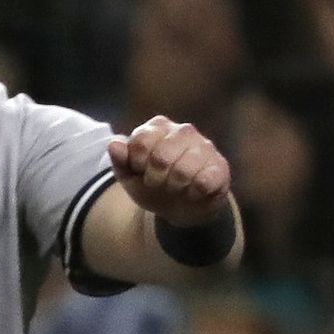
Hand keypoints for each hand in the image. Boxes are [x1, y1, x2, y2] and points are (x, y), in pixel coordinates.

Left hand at [106, 115, 232, 226]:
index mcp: (158, 127)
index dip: (137, 164)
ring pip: (183, 171)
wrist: (181, 206)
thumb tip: (113, 144)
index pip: (141, 141)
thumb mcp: (130, 177)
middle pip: (161, 157)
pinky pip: (204, 182)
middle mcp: (183, 131)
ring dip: (173, 188)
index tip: (140, 171)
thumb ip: (120, 161)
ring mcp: (204, 146)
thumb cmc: (153, 185)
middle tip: (157, 183)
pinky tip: (192, 192)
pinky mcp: (220, 166)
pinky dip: (193, 193)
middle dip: (154, 179)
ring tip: (176, 188)